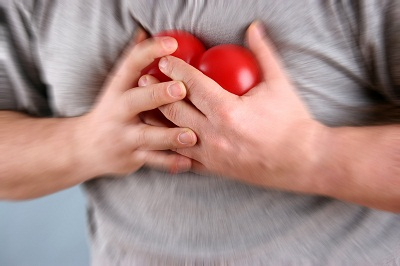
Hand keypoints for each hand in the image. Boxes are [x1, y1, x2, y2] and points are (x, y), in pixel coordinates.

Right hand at [73, 30, 196, 177]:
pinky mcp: (131, 158)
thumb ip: (132, 63)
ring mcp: (124, 136)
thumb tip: (144, 32)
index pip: (131, 65)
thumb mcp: (117, 86)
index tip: (171, 44)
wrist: (85, 147)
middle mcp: (119, 111)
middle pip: (137, 101)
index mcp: (117, 89)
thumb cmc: (110, 112)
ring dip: (170, 136)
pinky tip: (188, 162)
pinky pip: (153, 161)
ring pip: (147, 136)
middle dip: (158, 95)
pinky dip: (170, 163)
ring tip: (191, 135)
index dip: (150, 52)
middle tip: (181, 89)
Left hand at [139, 22, 326, 192]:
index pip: (192, 84)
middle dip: (156, 90)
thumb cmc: (292, 122)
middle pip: (174, 108)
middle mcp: (213, 133)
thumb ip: (263, 53)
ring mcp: (211, 154)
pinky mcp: (213, 169)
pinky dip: (168, 147)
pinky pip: (182, 158)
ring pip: (172, 135)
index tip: (164, 61)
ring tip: (143, 106)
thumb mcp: (280, 84)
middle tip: (144, 78)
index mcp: (227, 110)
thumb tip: (254, 27)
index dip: (175, 69)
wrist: (302, 161)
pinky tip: (159, 139)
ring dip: (155, 119)